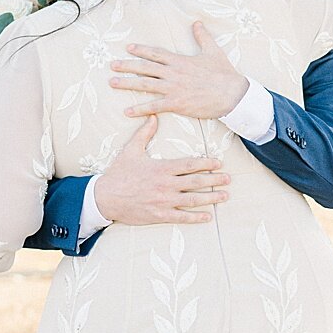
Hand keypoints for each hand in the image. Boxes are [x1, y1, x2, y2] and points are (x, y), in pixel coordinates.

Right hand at [96, 117, 230, 225]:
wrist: (103, 198)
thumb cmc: (118, 173)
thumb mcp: (130, 150)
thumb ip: (144, 133)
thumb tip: (153, 116)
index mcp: (161, 168)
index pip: (190, 165)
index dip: (206, 164)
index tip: (219, 163)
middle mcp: (165, 185)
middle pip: (196, 182)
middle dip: (214, 180)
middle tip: (228, 179)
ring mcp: (164, 201)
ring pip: (193, 200)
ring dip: (211, 197)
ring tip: (225, 195)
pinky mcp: (159, 215)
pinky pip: (181, 217)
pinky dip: (195, 217)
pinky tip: (207, 216)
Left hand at [111, 22, 248, 119]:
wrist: (232, 94)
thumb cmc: (224, 74)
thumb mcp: (213, 51)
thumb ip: (203, 36)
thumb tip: (197, 23)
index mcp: (180, 61)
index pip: (155, 53)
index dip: (141, 50)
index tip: (128, 48)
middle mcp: (173, 73)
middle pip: (144, 68)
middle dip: (127, 66)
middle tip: (112, 66)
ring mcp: (173, 88)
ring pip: (145, 85)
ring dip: (127, 83)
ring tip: (112, 83)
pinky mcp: (176, 103)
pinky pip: (154, 106)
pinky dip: (140, 109)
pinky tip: (127, 111)